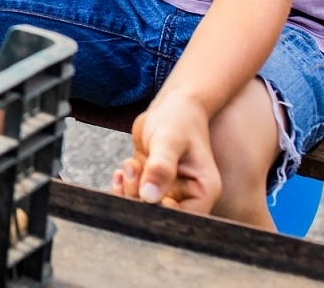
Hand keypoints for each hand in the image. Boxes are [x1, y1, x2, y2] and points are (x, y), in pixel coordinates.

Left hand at [113, 91, 221, 214]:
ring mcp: (169, 192)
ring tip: (129, 164)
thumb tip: (148, 196)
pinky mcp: (152, 186)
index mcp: (203, 191)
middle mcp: (189, 197)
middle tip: (133, 170)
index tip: (143, 193)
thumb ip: (160, 167)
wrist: (172, 105)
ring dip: (129, 190)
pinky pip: (134, 197)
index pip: (183, 219)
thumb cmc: (177, 119)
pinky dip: (123, 188)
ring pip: (143, 208)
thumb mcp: (169, 140)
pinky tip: (120, 171)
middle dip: (139, 198)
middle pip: (160, 217)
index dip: (159, 213)